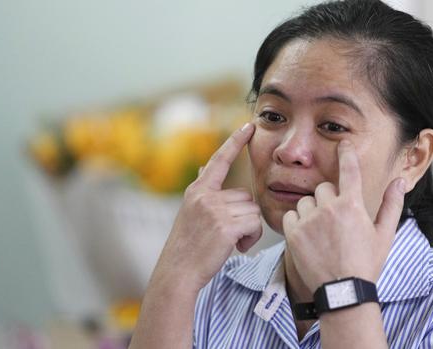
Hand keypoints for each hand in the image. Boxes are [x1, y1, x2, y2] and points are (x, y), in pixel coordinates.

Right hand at [155, 123, 262, 291]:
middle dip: (244, 215)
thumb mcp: (190, 211)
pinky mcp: (225, 227)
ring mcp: (214, 211)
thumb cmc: (187, 245)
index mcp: (197, 190)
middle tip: (228, 234)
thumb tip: (205, 167)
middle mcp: (205, 196)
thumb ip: (202, 190)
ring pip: (253, 211)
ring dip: (248, 229)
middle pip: (245, 195)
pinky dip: (251, 239)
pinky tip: (236, 247)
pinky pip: (255, 224)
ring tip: (230, 242)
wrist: (178, 272)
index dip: (235, 142)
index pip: (220, 159)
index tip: (249, 126)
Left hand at [282, 140, 405, 292]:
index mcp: (352, 205)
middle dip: (328, 199)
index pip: (348, 170)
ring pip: (306, 201)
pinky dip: (296, 223)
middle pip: (323, 188)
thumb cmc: (365, 264)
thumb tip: (400, 181)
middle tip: (334, 221)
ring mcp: (309, 220)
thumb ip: (391, 204)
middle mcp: (329, 208)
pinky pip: (290, 215)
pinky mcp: (293, 233)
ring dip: (311, 211)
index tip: (343, 144)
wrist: (343, 291)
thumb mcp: (385, 234)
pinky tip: (308, 238)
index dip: (346, 154)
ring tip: (321, 233)